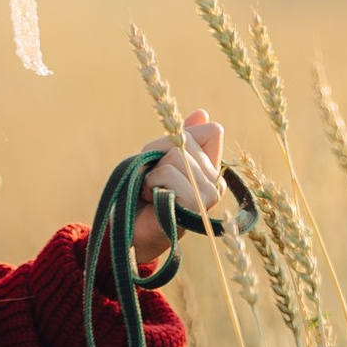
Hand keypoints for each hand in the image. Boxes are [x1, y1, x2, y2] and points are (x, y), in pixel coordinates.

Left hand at [134, 110, 227, 274]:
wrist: (129, 234)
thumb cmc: (143, 196)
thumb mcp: (160, 158)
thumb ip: (181, 137)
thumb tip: (203, 112)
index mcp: (213, 170)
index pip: (212, 131)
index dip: (182, 138)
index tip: (165, 160)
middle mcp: (218, 183)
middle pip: (188, 140)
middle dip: (159, 154)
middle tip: (153, 181)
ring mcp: (210, 196)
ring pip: (177, 155)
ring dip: (153, 171)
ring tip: (152, 192)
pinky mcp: (197, 205)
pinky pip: (169, 172)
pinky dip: (152, 182)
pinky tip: (152, 199)